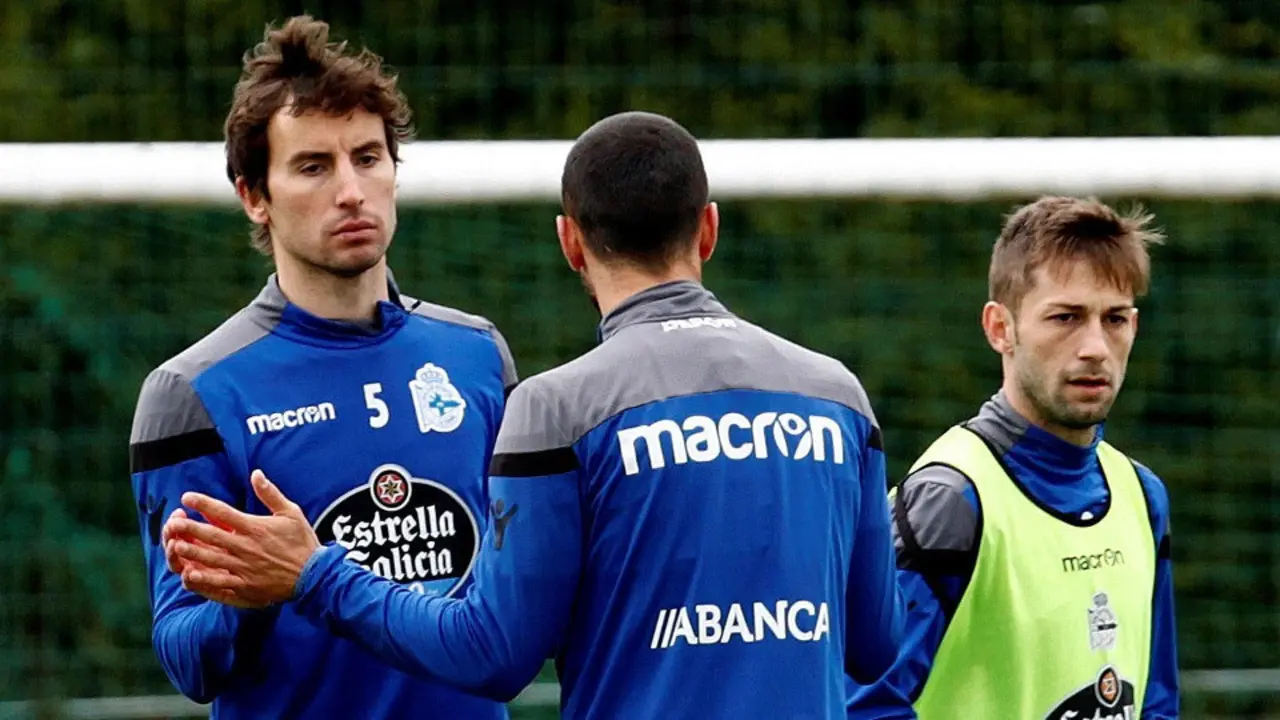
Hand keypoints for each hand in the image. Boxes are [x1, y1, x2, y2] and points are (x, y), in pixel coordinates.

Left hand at [168, 470, 319, 607]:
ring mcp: (244, 567)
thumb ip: (270, 493)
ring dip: (191, 551)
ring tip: (175, 545)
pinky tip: (189, 575)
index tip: (187, 497)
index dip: (203, 503)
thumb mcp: (291, 512)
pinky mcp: (245, 585)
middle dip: (190, 528)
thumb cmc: (303, 542)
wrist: (314, 575)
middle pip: (211, 535)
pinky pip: (219, 582)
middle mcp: (246, 546)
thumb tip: (256, 473)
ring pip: (210, 558)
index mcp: (255, 527)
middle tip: (173, 522)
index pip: (223, 512)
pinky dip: (203, 579)